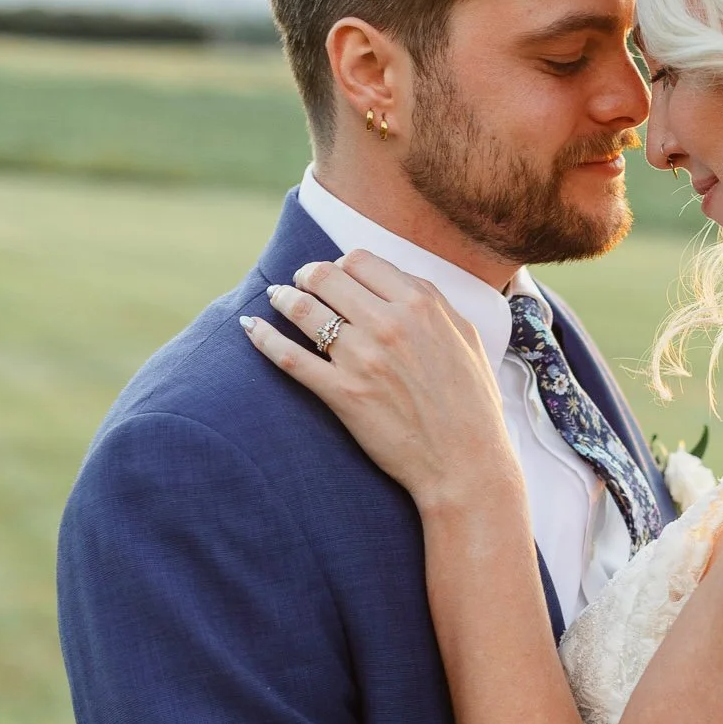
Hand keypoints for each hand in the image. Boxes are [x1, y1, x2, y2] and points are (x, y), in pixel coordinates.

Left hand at [242, 251, 523, 511]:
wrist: (465, 462)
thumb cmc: (472, 403)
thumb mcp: (466, 337)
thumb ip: (433, 302)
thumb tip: (399, 281)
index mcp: (420, 304)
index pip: (360, 261)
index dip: (341, 265)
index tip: (335, 276)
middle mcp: (388, 324)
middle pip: (326, 277)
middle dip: (307, 276)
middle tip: (301, 283)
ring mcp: (361, 358)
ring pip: (304, 310)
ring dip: (284, 298)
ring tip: (276, 297)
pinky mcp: (342, 394)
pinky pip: (290, 357)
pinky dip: (263, 338)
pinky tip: (250, 327)